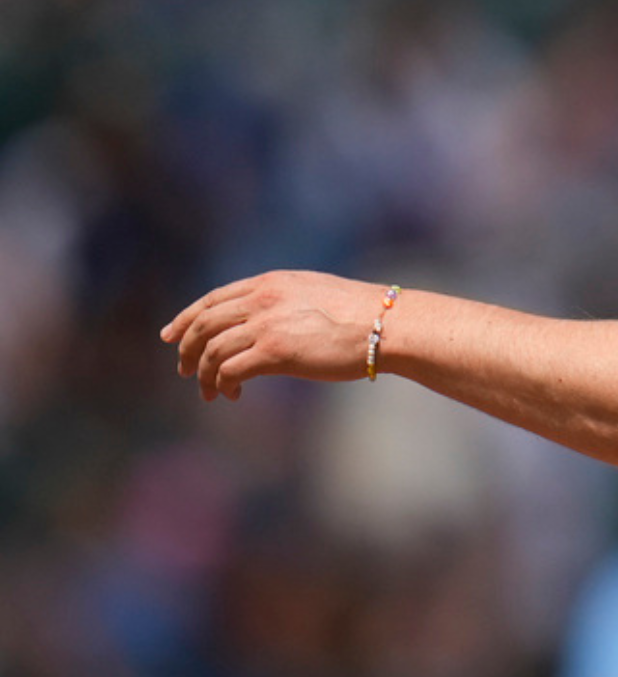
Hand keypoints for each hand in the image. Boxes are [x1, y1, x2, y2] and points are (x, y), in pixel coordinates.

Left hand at [162, 271, 383, 399]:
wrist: (386, 325)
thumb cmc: (362, 315)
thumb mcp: (314, 294)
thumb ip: (284, 301)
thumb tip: (269, 322)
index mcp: (270, 282)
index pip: (213, 299)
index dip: (186, 318)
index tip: (172, 336)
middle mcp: (262, 298)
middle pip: (203, 323)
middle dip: (187, 349)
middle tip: (185, 370)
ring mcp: (267, 324)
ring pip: (212, 350)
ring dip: (203, 374)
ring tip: (209, 391)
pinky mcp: (276, 351)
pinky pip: (230, 370)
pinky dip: (222, 384)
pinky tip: (231, 393)